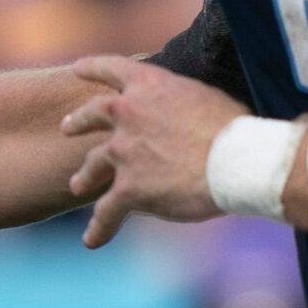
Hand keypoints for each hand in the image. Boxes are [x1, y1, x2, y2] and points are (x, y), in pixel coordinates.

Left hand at [62, 54, 248, 247]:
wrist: (240, 161)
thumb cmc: (236, 129)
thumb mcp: (204, 96)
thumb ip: (179, 102)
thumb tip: (181, 112)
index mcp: (149, 85)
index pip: (112, 68)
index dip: (93, 68)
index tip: (78, 69)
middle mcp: (127, 114)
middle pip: (93, 115)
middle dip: (78, 122)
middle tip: (67, 127)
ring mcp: (123, 152)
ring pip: (93, 164)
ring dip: (84, 176)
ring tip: (77, 185)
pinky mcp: (129, 188)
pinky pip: (106, 211)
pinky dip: (100, 227)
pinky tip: (92, 240)